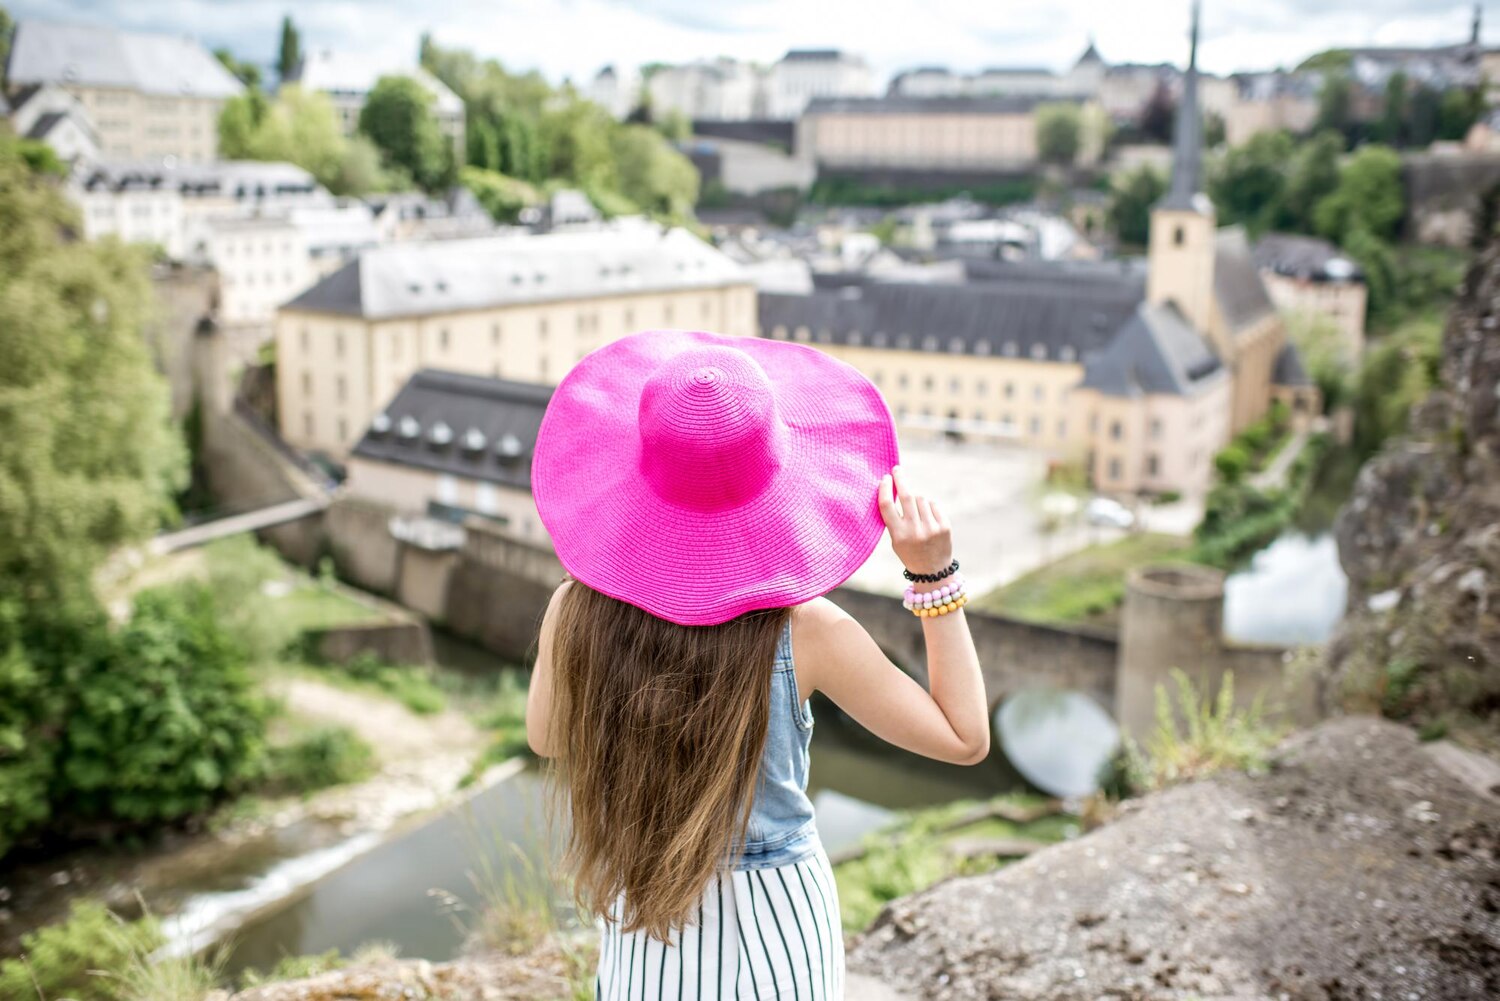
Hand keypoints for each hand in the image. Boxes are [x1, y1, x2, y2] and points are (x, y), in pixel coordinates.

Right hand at [878, 465, 952, 579]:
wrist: (933, 571)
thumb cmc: (910, 552)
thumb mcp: (895, 540)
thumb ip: (894, 519)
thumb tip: (895, 489)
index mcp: (898, 535)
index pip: (887, 506)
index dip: (885, 489)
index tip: (885, 478)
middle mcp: (914, 531)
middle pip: (906, 496)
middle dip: (900, 479)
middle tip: (897, 470)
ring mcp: (931, 528)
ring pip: (921, 499)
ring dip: (917, 500)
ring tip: (918, 514)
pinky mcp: (944, 526)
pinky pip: (933, 505)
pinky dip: (929, 507)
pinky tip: (928, 518)